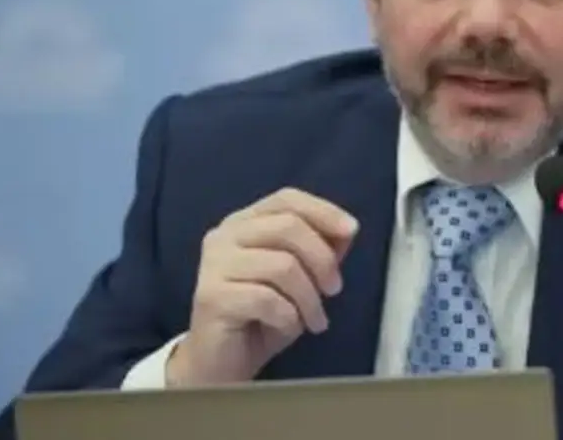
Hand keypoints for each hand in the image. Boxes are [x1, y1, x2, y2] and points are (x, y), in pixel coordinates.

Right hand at [166, 187, 358, 386]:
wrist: (223, 363)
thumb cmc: (264, 316)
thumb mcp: (302, 278)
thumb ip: (321, 249)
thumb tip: (347, 229)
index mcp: (244, 223)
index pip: (286, 199)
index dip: (323, 211)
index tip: (351, 230)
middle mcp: (224, 236)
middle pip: (288, 226)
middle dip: (323, 259)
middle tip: (334, 290)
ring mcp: (214, 265)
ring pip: (282, 265)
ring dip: (310, 298)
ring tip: (315, 320)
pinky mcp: (211, 296)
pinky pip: (266, 299)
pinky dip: (289, 317)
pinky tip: (287, 327)